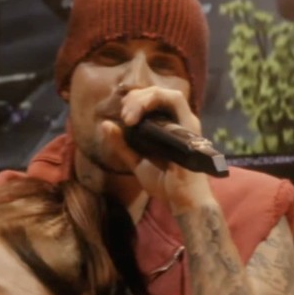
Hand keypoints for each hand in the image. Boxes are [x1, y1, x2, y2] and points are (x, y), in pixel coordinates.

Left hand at [99, 85, 215, 213]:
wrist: (180, 200)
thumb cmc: (164, 182)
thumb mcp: (136, 160)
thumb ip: (122, 144)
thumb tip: (104, 124)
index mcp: (168, 126)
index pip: (152, 101)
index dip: (134, 101)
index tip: (121, 116)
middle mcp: (179, 121)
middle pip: (157, 95)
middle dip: (135, 99)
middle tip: (123, 115)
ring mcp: (186, 122)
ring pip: (166, 94)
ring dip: (143, 98)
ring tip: (128, 115)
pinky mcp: (189, 125)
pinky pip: (175, 101)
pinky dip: (154, 100)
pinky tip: (136, 116)